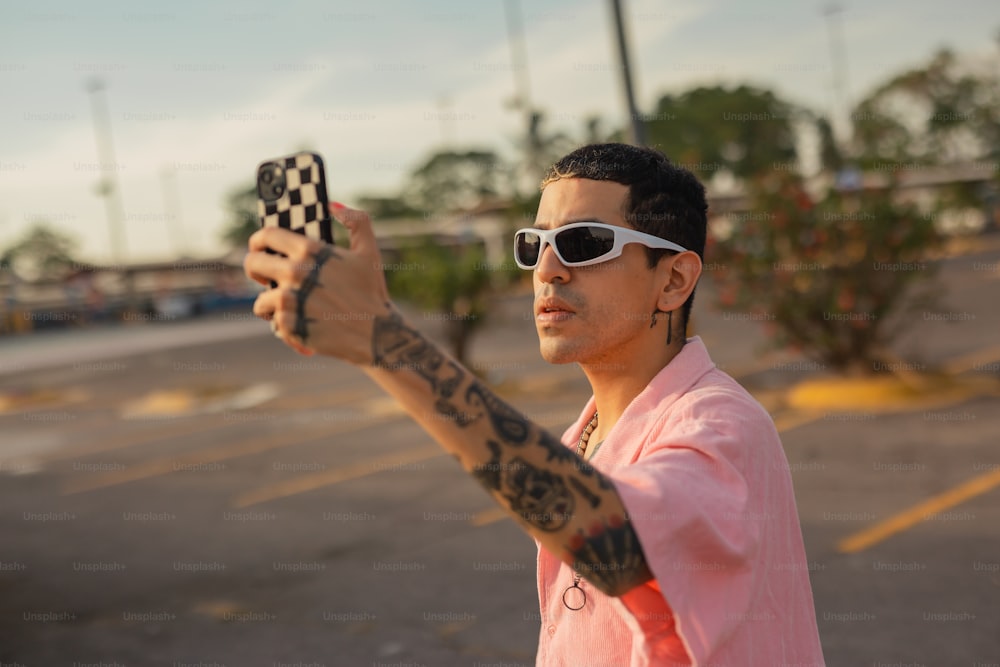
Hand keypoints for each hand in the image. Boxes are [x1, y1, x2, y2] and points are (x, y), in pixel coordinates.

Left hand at [243, 202, 391, 362]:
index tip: (258, 246)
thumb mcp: (369, 252)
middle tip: (265, 276)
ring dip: (270, 304)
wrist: (376, 334)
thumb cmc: (372, 293)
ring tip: (287, 308)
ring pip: (261, 300)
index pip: (267, 235)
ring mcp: (290, 300)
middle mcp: (295, 273)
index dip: (258, 240)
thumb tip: (333, 205)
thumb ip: (357, 221)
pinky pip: (273, 323)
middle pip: (253, 264)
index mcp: (309, 251)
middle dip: (255, 269)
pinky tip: (300, 325)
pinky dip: (284, 326)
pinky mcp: (289, 325)